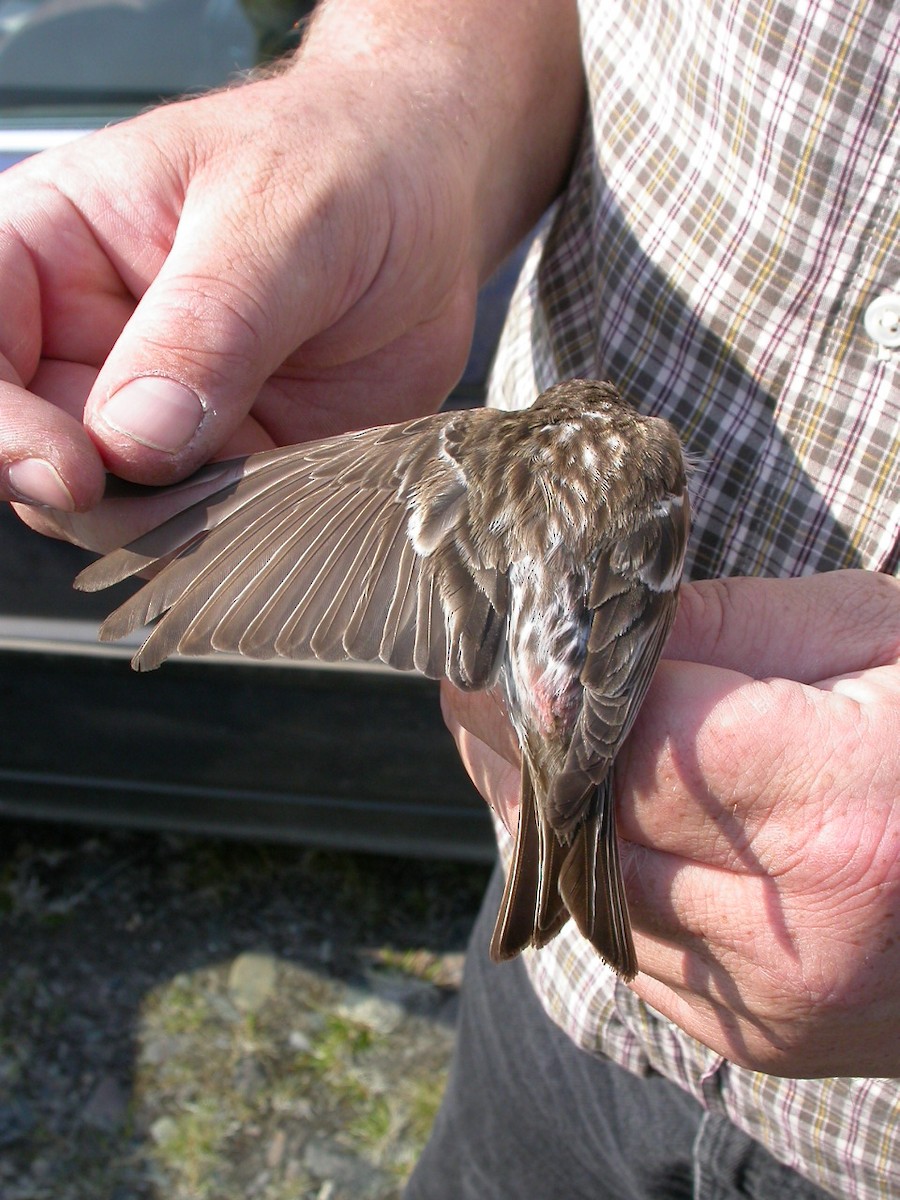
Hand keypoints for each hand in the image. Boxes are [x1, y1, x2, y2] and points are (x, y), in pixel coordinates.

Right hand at [0, 0, 582, 549]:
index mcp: (55, 246)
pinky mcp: (221, 462)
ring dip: (166, 523)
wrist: (432, 206)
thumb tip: (134, 434)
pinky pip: (196, 527)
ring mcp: (152, 411)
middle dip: (87, 494)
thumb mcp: (282, 215)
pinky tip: (276, 499)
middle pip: (27, 447)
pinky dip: (228, 537)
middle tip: (177, 490)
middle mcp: (87, 339)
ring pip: (106, 507)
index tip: (70, 469)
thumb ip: (210, 320)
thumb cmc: (347, 166)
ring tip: (251, 479)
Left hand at [442, 569, 899, 1077]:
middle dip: (518, 756)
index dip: (544, 698)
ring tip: (510, 749)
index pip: (634, 749)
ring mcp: (776, 1005)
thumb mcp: (870, 638)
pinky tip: (582, 824)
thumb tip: (596, 634)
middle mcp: (801, 930)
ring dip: (539, 823)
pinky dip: (593, 883)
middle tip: (474, 694)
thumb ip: (727, 629)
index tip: (488, 653)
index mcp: (841, 807)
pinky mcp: (759, 1040)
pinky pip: (630, 952)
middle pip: (594, 831)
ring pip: (593, 901)